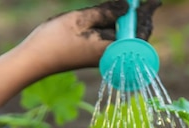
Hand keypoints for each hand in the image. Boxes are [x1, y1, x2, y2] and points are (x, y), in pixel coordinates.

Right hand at [0, 0, 161, 106]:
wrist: (34, 59)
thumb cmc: (56, 40)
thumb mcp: (83, 19)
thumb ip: (107, 11)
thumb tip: (128, 7)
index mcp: (112, 50)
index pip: (140, 34)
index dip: (147, 16)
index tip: (154, 2)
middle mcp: (110, 56)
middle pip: (134, 36)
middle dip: (140, 18)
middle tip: (147, 2)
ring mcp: (102, 55)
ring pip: (122, 36)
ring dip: (128, 20)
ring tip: (130, 5)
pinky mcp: (93, 53)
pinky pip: (111, 38)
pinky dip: (115, 25)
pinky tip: (113, 13)